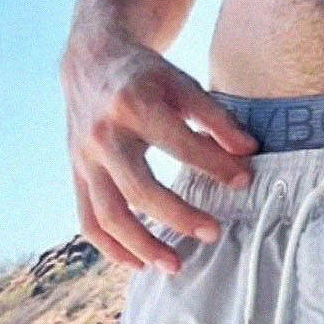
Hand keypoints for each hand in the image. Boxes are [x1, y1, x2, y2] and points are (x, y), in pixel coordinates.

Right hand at [59, 32, 258, 273]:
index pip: (179, 144)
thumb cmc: (144, 74)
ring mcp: (84, 158)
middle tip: (214, 233)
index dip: (214, 165)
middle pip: (140, 189)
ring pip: (108, 214)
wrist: (91, 58)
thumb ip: (215, 116)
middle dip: (178, 217)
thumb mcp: (181, 82)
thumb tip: (248, 152)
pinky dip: (110, 247)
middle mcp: (104, 134)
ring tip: (176, 265)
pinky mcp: (76, 173)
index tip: (244, 181)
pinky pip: (88, 219)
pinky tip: (138, 262)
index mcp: (134, 103)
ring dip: (142, 246)